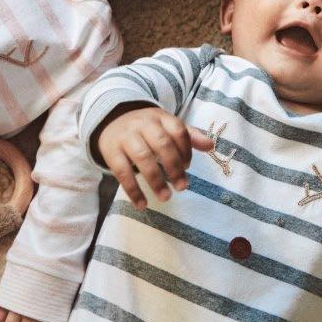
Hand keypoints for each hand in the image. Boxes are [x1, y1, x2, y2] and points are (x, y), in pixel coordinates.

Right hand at [96, 106, 213, 208]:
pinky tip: (142, 204)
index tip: (188, 167)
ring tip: (166, 197)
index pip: (178, 130)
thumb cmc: (146, 128)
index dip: (186, 150)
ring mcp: (126, 137)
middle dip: (174, 167)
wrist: (110, 120)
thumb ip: (189, 136)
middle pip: (162, 143)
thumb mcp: (166, 126)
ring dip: (156, 180)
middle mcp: (143, 124)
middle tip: (182, 187)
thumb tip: (211, 146)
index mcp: (160, 117)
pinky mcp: (111, 151)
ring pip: (142, 157)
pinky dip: (133, 190)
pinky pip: (122, 172)